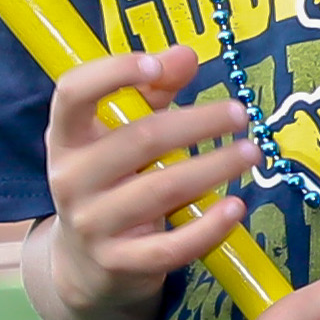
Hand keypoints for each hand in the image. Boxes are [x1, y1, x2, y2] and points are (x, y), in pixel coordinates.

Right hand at [34, 43, 258, 319]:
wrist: (85, 264)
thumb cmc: (112, 180)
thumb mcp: (122, 133)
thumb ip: (153, 91)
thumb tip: (186, 54)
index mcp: (67, 136)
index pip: (73, 92)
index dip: (113, 73)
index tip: (156, 64)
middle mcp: (70, 178)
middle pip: (140, 139)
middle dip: (198, 123)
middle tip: (240, 114)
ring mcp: (92, 224)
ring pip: (162, 189)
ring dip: (214, 167)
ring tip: (252, 152)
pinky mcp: (118, 263)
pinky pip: (171, 246)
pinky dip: (208, 227)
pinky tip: (237, 206)